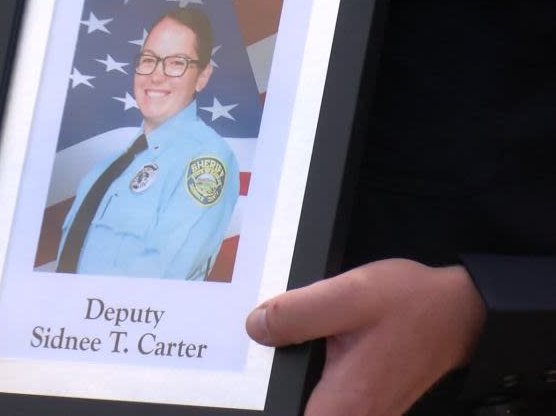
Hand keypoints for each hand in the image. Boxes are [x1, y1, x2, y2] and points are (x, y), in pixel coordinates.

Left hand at [246, 259, 485, 415]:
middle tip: (257, 338)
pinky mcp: (365, 401)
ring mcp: (361, 412)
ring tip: (273, 335)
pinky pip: (323, 394)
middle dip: (271, 378)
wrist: (460, 311)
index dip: (261, 399)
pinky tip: (298, 338)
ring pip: (306, 399)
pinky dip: (308, 370)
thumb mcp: (347, 296)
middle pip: (292, 405)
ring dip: (288, 374)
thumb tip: (254, 328)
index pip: (284, 412)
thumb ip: (295, 315)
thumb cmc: (410, 305)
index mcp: (341, 405)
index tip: (240, 375)